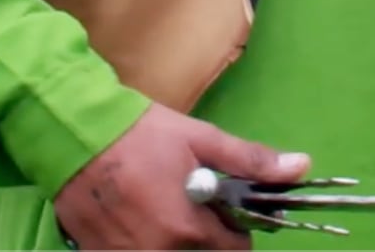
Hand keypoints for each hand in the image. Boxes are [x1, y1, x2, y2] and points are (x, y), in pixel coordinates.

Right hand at [55, 103, 309, 250]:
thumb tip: (301, 167)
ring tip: (162, 209)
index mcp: (189, 229)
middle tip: (191, 205)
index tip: (225, 212)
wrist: (73, 134)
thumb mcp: (202, 139)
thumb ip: (250, 161)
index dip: (236, 231)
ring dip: (174, 242)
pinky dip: (144, 243)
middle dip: (205, 238)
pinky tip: (136, 218)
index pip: (236, 251)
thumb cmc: (140, 134)